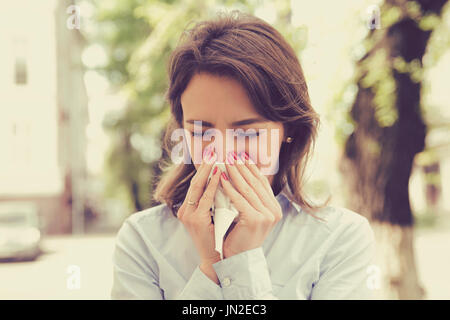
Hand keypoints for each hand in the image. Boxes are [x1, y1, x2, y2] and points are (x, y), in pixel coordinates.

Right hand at [177, 147, 220, 264]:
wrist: (214, 260)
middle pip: (194, 182)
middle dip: (204, 165)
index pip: (196, 184)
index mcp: (189, 209)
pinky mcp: (195, 220)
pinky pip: (205, 198)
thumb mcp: (213, 216)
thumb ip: (215, 201)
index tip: (212, 155)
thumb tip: (225, 182)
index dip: (203, 169)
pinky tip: (219, 175)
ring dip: (207, 171)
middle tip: (213, 150)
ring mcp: (188, 215)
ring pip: (197, 187)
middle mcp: (185, 210)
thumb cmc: (217, 238)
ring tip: (215, 157)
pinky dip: (212, 185)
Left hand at [220, 151, 282, 258]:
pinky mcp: (254, 219)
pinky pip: (239, 199)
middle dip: (241, 167)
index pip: (261, 183)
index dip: (251, 168)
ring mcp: (266, 215)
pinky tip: (220, 178)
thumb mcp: (248, 214)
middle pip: (255, 183)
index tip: (240, 156)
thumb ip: (250, 198)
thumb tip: (242, 174)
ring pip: (247, 189)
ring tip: (225, 161)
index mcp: (274, 208)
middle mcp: (273, 211)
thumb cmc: (239, 236)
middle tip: (231, 154)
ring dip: (234, 173)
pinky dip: (229, 188)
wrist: (238, 259)